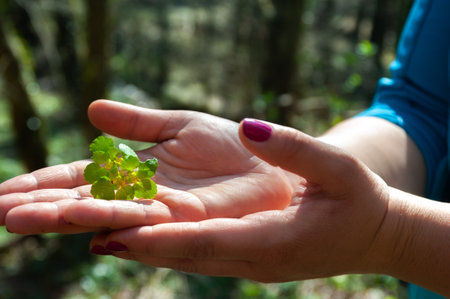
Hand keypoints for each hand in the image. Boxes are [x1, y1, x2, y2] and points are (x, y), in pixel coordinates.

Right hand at [1, 100, 292, 233]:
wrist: (269, 162)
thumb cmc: (229, 146)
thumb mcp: (177, 125)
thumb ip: (136, 124)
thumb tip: (90, 108)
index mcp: (134, 172)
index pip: (79, 179)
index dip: (43, 185)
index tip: (4, 190)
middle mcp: (142, 196)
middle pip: (84, 203)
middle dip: (43, 208)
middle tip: (1, 213)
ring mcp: (163, 212)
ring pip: (110, 217)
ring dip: (71, 219)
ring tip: (29, 220)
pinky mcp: (189, 221)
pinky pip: (150, 224)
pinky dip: (121, 226)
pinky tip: (93, 230)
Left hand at [89, 120, 390, 281]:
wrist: (373, 234)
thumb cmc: (358, 199)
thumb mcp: (338, 167)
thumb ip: (295, 149)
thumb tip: (249, 128)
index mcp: (277, 240)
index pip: (211, 240)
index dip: (165, 237)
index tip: (122, 230)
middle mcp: (257, 260)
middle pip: (189, 256)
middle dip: (140, 247)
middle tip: (92, 235)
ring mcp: (252, 264)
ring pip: (190, 259)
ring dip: (147, 249)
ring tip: (102, 236)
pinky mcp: (250, 258)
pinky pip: (202, 254)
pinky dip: (169, 246)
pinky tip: (144, 236)